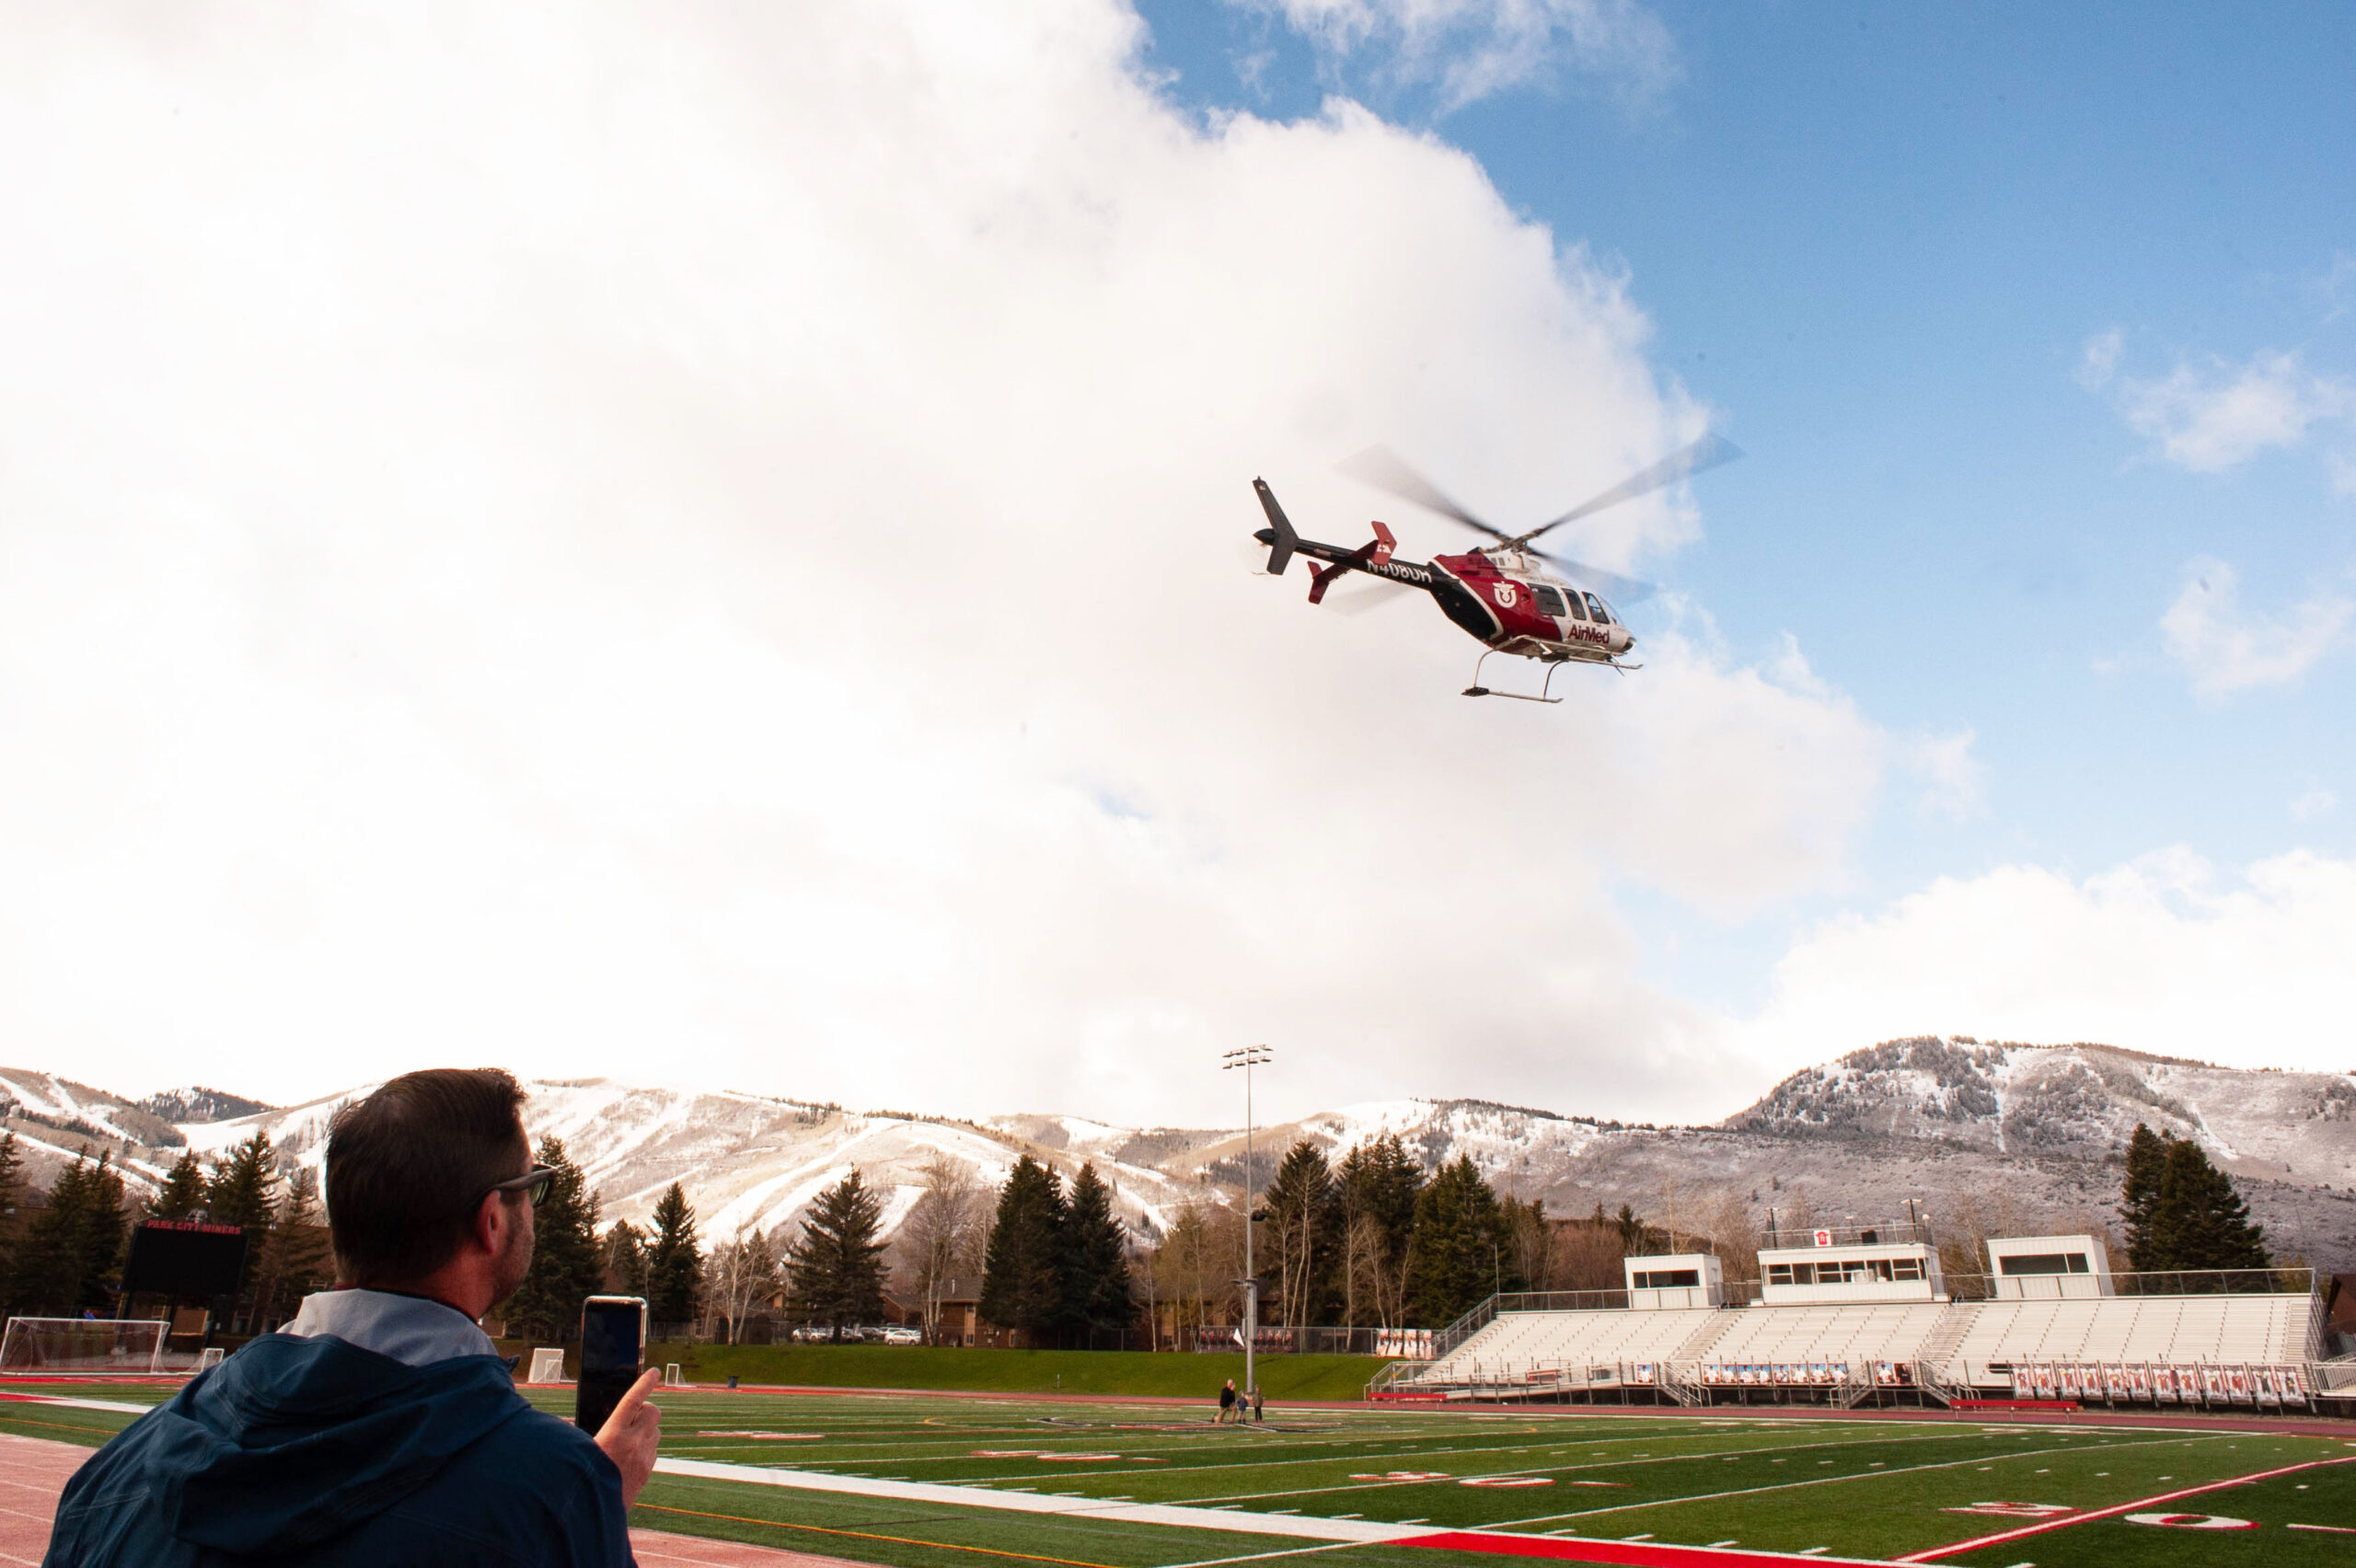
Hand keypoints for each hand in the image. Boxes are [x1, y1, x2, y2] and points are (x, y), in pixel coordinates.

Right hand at [595, 1367, 663, 1507]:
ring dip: (646, 1429)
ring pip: (656, 1431)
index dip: (644, 1383)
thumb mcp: (583, 1448)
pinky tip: (630, 1456)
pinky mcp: (647, 1472)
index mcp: (613, 1433)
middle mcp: (632, 1443)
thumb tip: (619, 1414)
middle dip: (646, 1409)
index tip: (654, 1372)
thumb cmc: (581, 1474)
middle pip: (654, 1412)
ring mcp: (643, 1458)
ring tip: (627, 1440)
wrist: (590, 1511)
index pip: (633, 1400)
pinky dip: (646, 1447)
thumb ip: (602, 1428)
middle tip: (633, 1416)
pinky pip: (654, 1450)